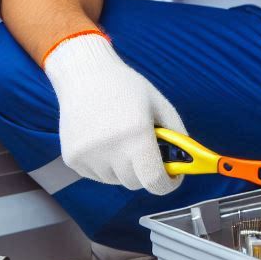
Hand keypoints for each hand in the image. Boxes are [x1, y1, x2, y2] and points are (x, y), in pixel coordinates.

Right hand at [43, 33, 185, 193]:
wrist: (83, 75)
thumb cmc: (124, 86)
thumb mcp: (159, 104)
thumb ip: (177, 134)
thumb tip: (188, 161)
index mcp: (136, 135)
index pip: (154, 182)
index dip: (167, 184)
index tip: (171, 178)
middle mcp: (110, 150)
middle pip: (136, 183)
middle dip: (146, 172)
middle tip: (146, 150)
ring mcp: (88, 156)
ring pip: (116, 180)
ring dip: (123, 167)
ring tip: (119, 137)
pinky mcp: (72, 159)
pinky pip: (97, 174)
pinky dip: (105, 164)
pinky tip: (102, 138)